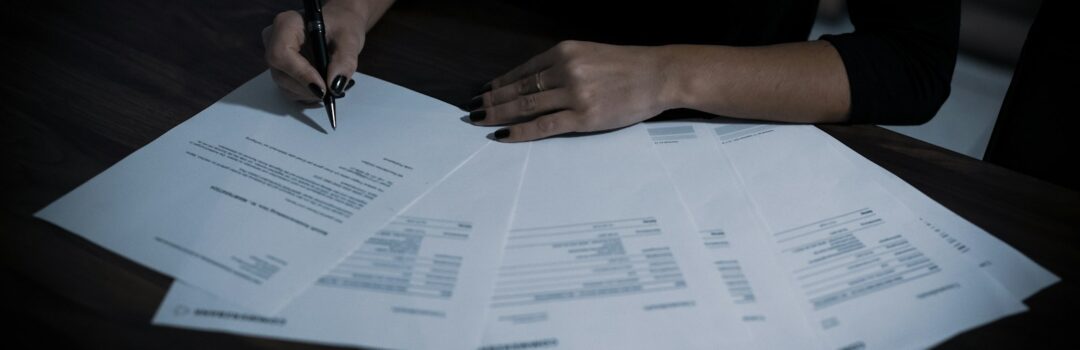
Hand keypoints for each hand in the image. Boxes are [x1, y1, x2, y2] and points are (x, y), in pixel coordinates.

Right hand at [262, 3, 368, 101]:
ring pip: (284, 85)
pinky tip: (323, 87)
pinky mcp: (280, 71)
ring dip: (309, 93)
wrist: (340, 27)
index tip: (323, 87)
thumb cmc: (343, 26)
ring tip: (331, 86)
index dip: (301, 74)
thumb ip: (344, 61)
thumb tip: (334, 86)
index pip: (281, 53)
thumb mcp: (350, 40)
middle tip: (332, 90)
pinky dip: (308, 95)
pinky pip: (288, 90)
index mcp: (286, 24)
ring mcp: (275, 57)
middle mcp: (273, 40)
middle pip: (280, 73)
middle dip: (307, 87)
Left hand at [469, 41, 675, 141]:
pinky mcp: (583, 117)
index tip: (483, 93)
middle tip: (471, 111)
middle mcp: (565, 69)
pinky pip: (543, 126)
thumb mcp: (589, 55)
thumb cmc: (627, 67)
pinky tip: (503, 135)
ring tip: (480, 122)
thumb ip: (563, 66)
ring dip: (499, 115)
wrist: (659, 75)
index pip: (522, 71)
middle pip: (518, 89)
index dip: (499, 83)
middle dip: (491, 101)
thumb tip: (532, 84)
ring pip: (525, 107)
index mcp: (564, 51)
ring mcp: (574, 94)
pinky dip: (519, 132)